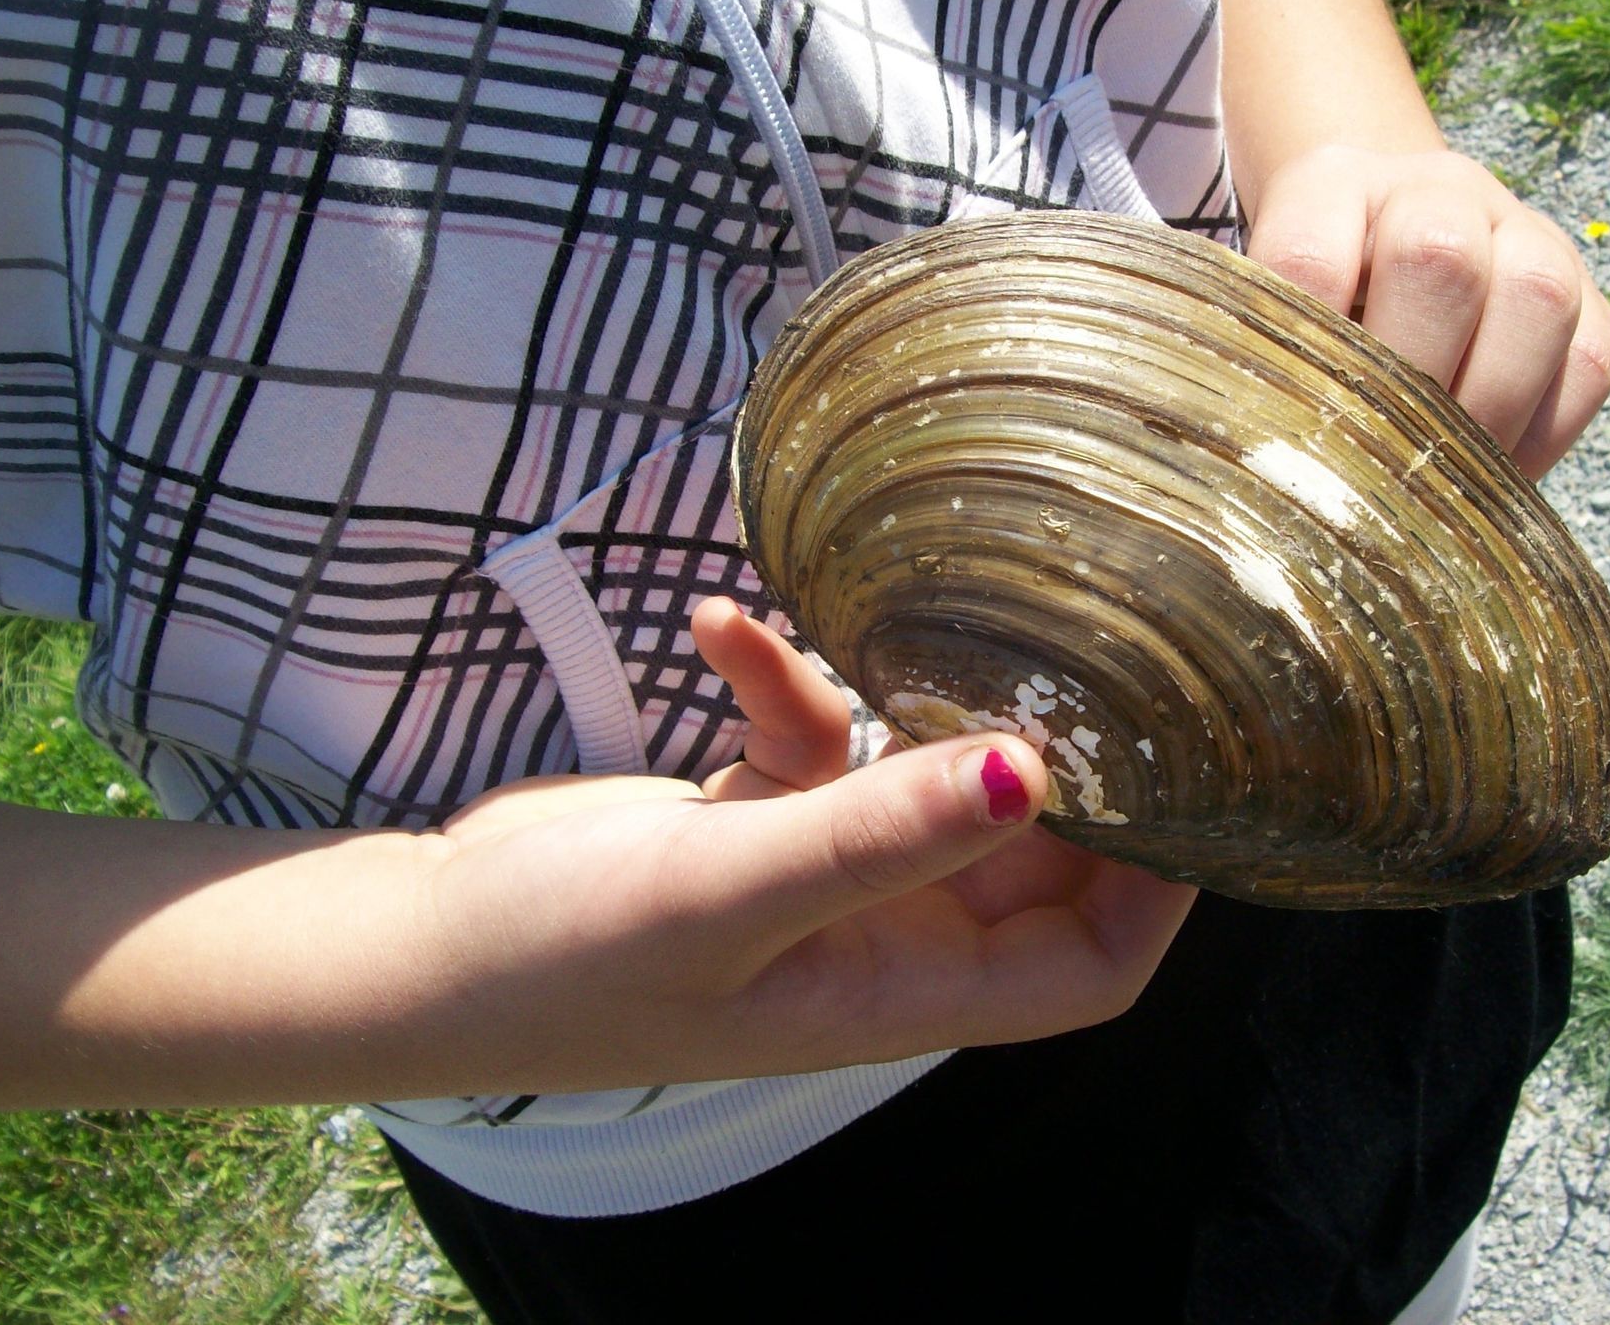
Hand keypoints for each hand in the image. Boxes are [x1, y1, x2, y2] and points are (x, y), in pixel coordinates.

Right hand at [427, 598, 1194, 1092]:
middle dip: (1053, 762)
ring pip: (921, 775)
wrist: (417, 952)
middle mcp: (880, 938)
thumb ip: (880, 831)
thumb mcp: (730, 891)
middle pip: (1032, 859)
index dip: (1159, 891)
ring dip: (906, 699)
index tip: (1193, 774)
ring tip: (900, 617)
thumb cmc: (562, 962)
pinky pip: (811, 735)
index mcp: (901, 991)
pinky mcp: (756, 817)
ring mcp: (819, 874)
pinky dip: (783, 677)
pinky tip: (722, 622)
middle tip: (1074, 647)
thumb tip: (1039, 771)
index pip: (1089, 967)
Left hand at [1244, 145, 1609, 480]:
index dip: (1301, 350)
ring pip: (1536, 297)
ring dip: (1487, 405)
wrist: (1388, 237)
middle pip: (1439, 258)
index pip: (1309, 257)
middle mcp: (1436, 190)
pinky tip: (1492, 474)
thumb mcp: (1271, 310)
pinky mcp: (1586, 296)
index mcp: (1333, 183)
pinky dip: (1542, 434)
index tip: (1289, 425)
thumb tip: (1269, 466)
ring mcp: (1524, 232)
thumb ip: (1268, 363)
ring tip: (1445, 474)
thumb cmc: (1316, 298)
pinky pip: (1588, 359)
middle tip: (1378, 456)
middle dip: (1407, 378)